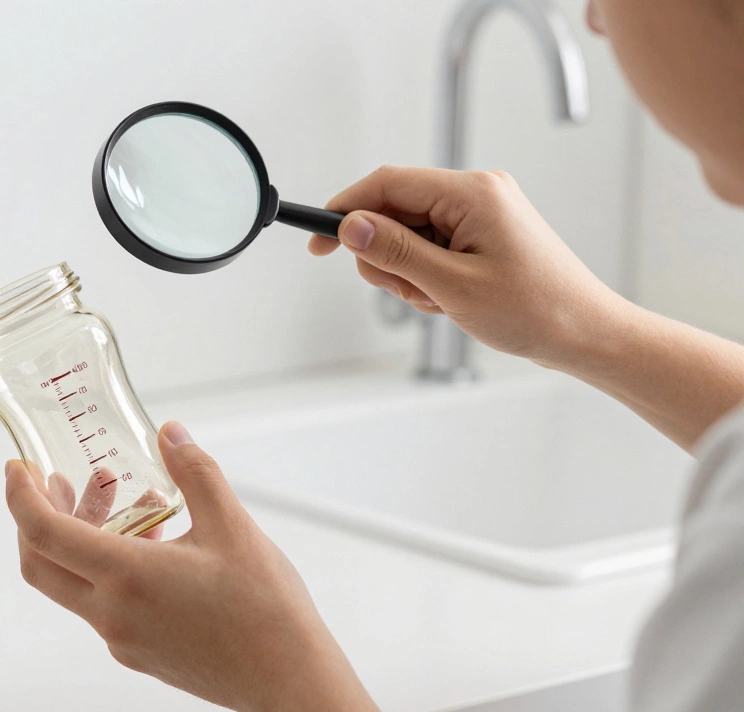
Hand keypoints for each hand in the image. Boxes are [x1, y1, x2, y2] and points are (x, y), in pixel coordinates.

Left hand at [5, 421, 382, 711]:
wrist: (288, 679)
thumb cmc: (266, 611)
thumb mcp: (232, 526)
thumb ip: (195, 473)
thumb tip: (171, 436)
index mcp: (126, 577)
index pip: (43, 533)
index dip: (20, 497)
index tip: (17, 470)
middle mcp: (112, 612)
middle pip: (40, 564)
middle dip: (38, 517)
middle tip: (55, 482)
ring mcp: (121, 637)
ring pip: (74, 582)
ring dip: (84, 537)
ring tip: (124, 498)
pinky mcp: (138, 651)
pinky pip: (102, 603)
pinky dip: (109, 565)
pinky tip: (153, 540)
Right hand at [309, 166, 628, 368]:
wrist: (587, 334)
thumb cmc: (535, 310)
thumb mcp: (452, 286)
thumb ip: (396, 251)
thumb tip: (350, 226)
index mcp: (472, 192)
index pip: (387, 184)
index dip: (345, 211)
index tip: (317, 244)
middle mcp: (477, 192)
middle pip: (395, 210)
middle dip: (387, 255)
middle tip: (407, 291)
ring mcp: (482, 212)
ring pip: (410, 234)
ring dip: (409, 272)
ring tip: (441, 301)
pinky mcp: (483, 233)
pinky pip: (432, 247)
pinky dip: (429, 276)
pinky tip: (452, 300)